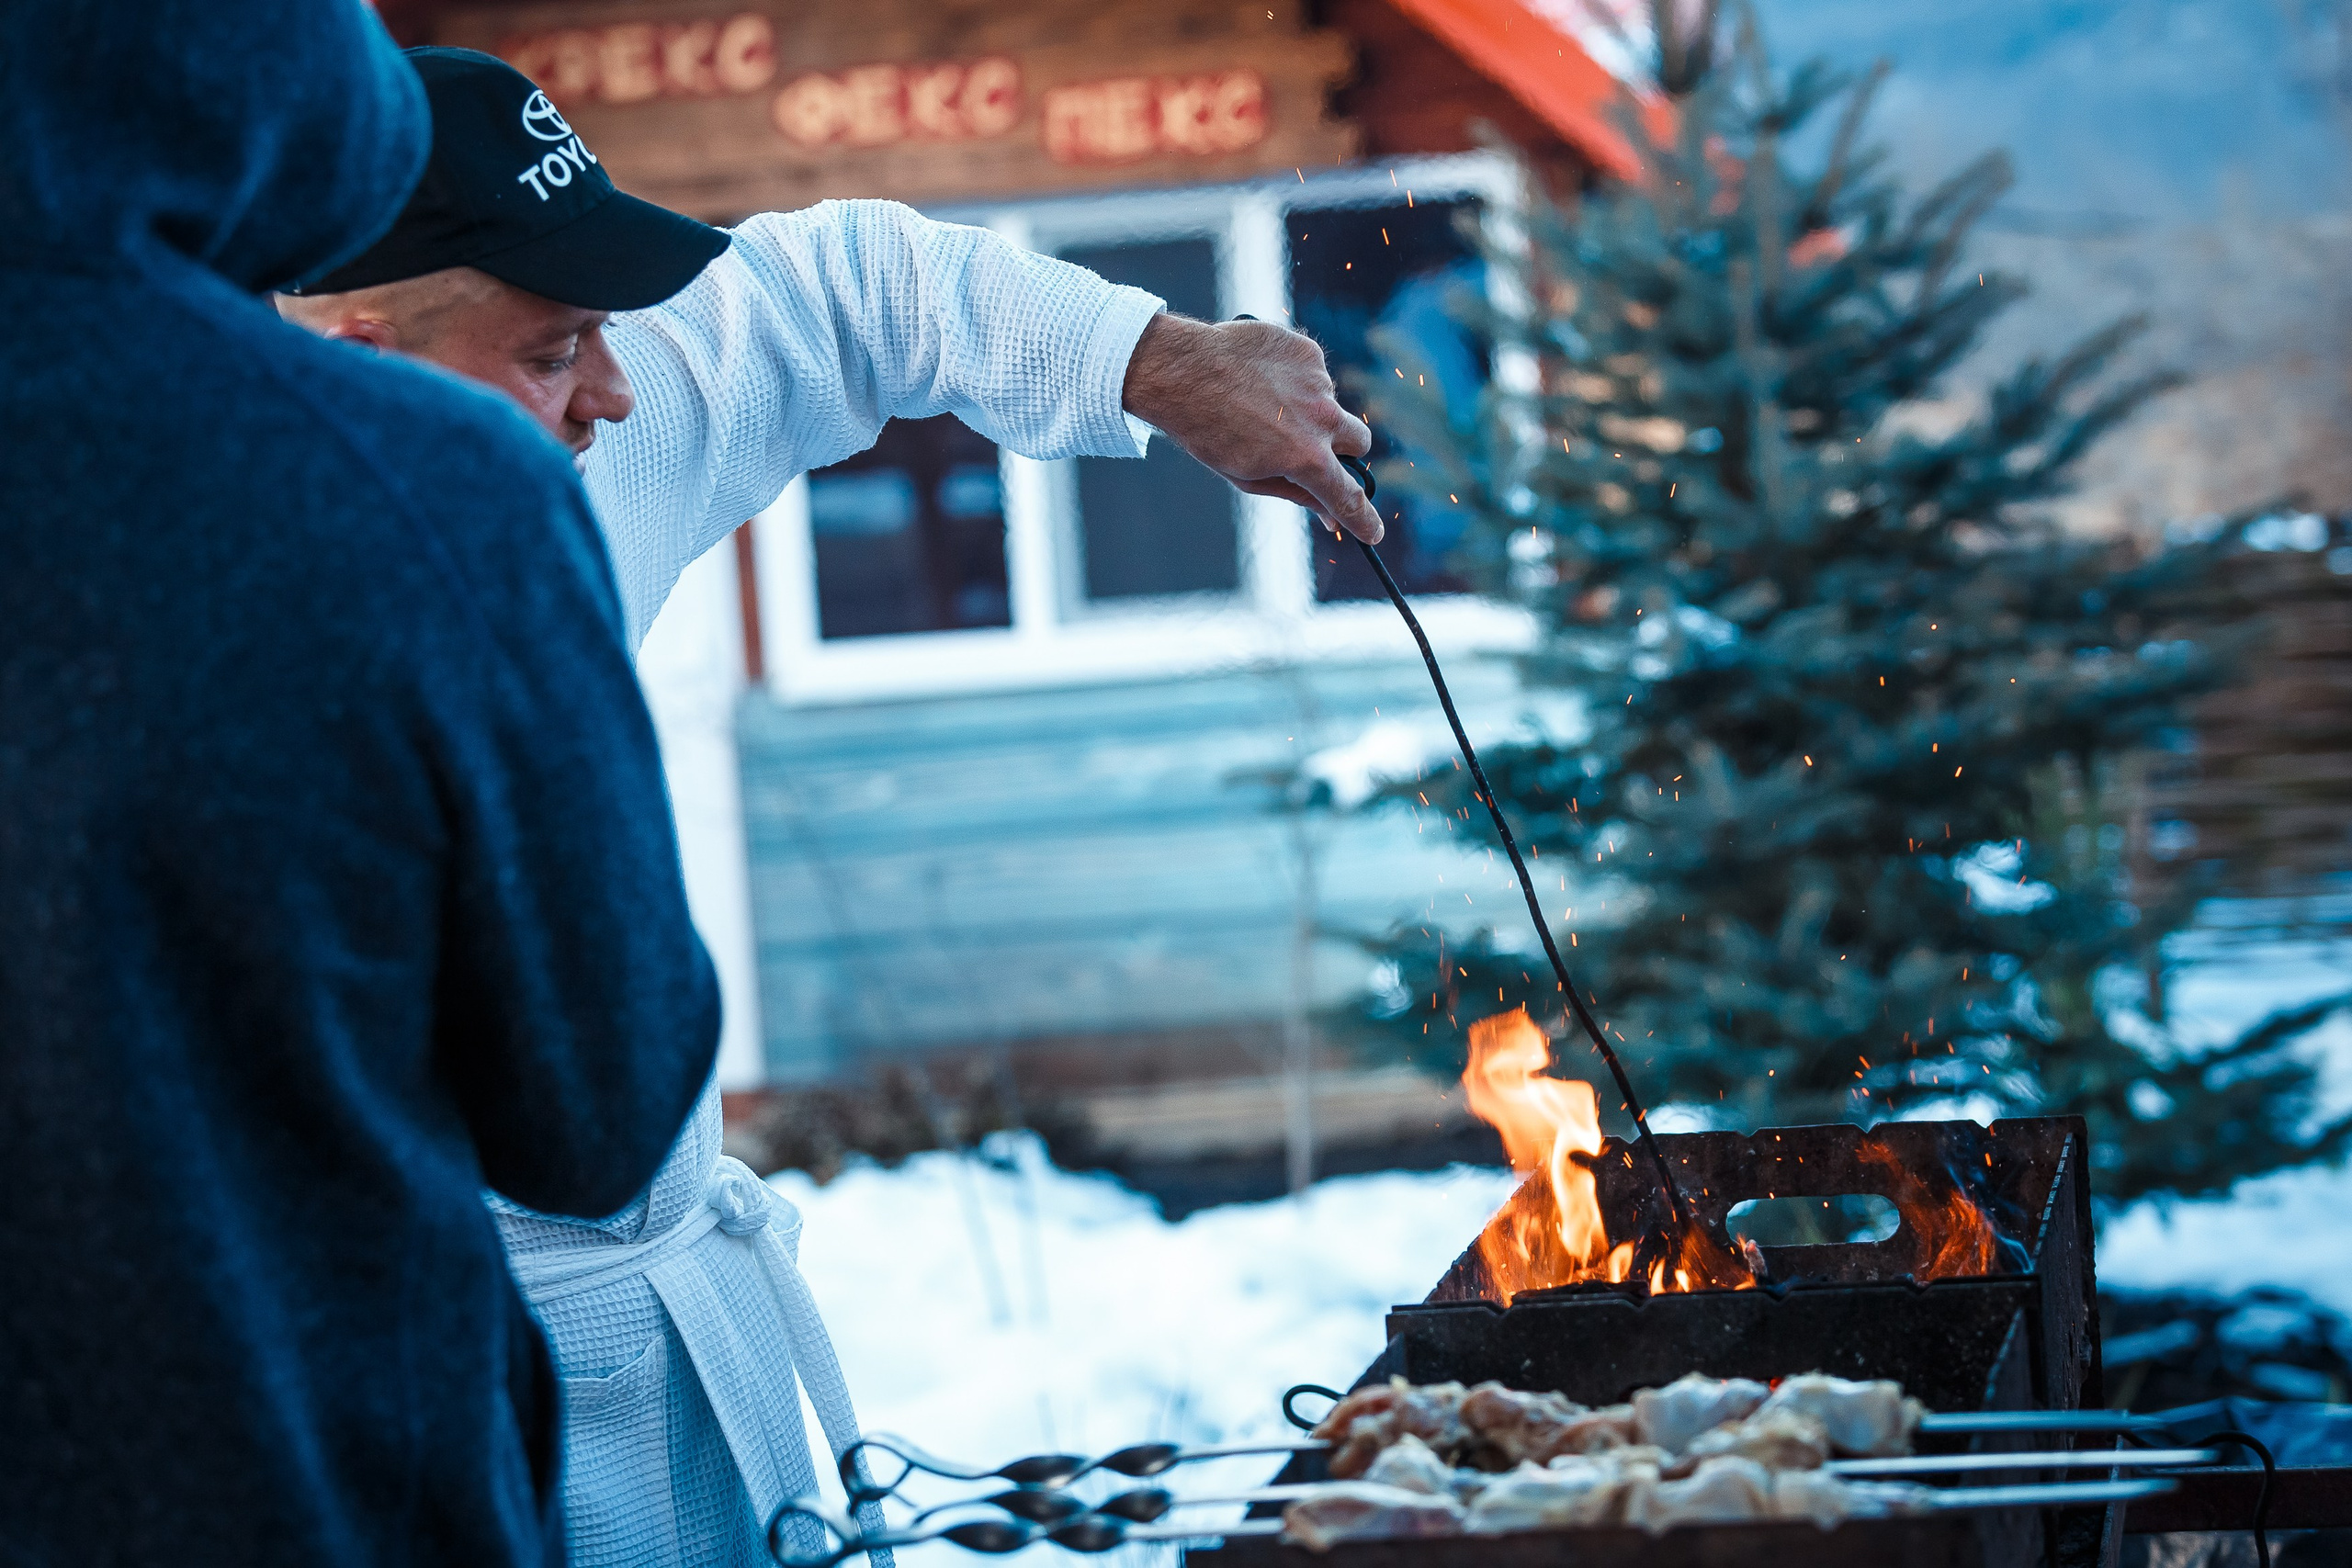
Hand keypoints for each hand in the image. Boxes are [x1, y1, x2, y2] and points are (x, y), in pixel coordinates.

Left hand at [1120, 313, 1381, 543]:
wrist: (1179, 372)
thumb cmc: (1207, 432)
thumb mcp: (1249, 477)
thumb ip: (1297, 494)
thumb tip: (1328, 515)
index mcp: (1306, 458)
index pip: (1348, 497)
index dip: (1363, 519)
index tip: (1372, 533)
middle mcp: (1321, 418)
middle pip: (1359, 442)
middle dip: (1344, 450)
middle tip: (1313, 448)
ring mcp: (1318, 381)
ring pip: (1331, 404)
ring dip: (1309, 411)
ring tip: (1263, 405)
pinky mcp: (1308, 352)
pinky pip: (1314, 374)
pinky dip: (1296, 381)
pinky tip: (1261, 380)